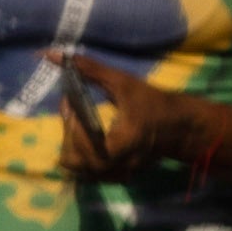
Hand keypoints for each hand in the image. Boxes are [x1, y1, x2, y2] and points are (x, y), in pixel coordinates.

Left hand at [46, 49, 202, 179]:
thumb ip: (88, 69)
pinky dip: (85, 159)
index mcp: (124, 140)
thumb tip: (50, 54)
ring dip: (74, 149)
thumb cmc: (153, 101)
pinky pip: (92, 174)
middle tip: (73, 118)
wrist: (181, 126)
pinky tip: (90, 140)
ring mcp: (121, 173)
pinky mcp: (121, 176)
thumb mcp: (122, 82)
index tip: (70, 103)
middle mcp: (122, 162)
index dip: (70, 127)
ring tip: (80, 129)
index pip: (83, 146)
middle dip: (68, 140)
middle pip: (75, 163)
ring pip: (81, 171)